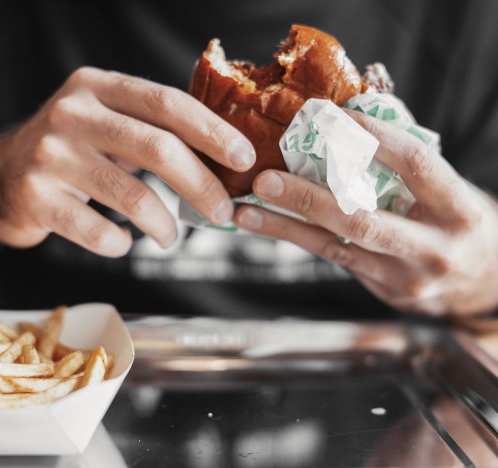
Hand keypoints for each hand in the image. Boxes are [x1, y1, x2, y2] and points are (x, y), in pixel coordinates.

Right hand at [0, 67, 254, 255]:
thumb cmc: (69, 151)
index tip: (244, 158)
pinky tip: (122, 243)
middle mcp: (72, 113)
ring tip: (171, 237)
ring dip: (164, 224)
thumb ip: (150, 129)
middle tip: (223, 211)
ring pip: (132, 195)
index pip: (167, 103)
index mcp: (97, 86)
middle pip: (158, 148)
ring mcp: (50, 154)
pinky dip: (119, 244)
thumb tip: (222, 160)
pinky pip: (96, 230)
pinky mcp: (35, 196)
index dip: (212, 131)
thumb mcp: (103, 122)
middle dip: (202, 185)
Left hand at [235, 110, 497, 316]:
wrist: (488, 285)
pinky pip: (333, 258)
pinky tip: (264, 224)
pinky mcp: (382, 289)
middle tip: (265, 178)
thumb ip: (409, 167)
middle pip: (362, 220)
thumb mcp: (453, 191)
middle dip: (308, 198)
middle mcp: (432, 248)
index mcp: (458, 210)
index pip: (414, 165)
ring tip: (245, 210)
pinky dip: (296, 238)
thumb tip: (350, 122)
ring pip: (337, 246)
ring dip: (285, 227)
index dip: (372, 138)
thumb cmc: (463, 223)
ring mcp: (404, 276)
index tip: (330, 118)